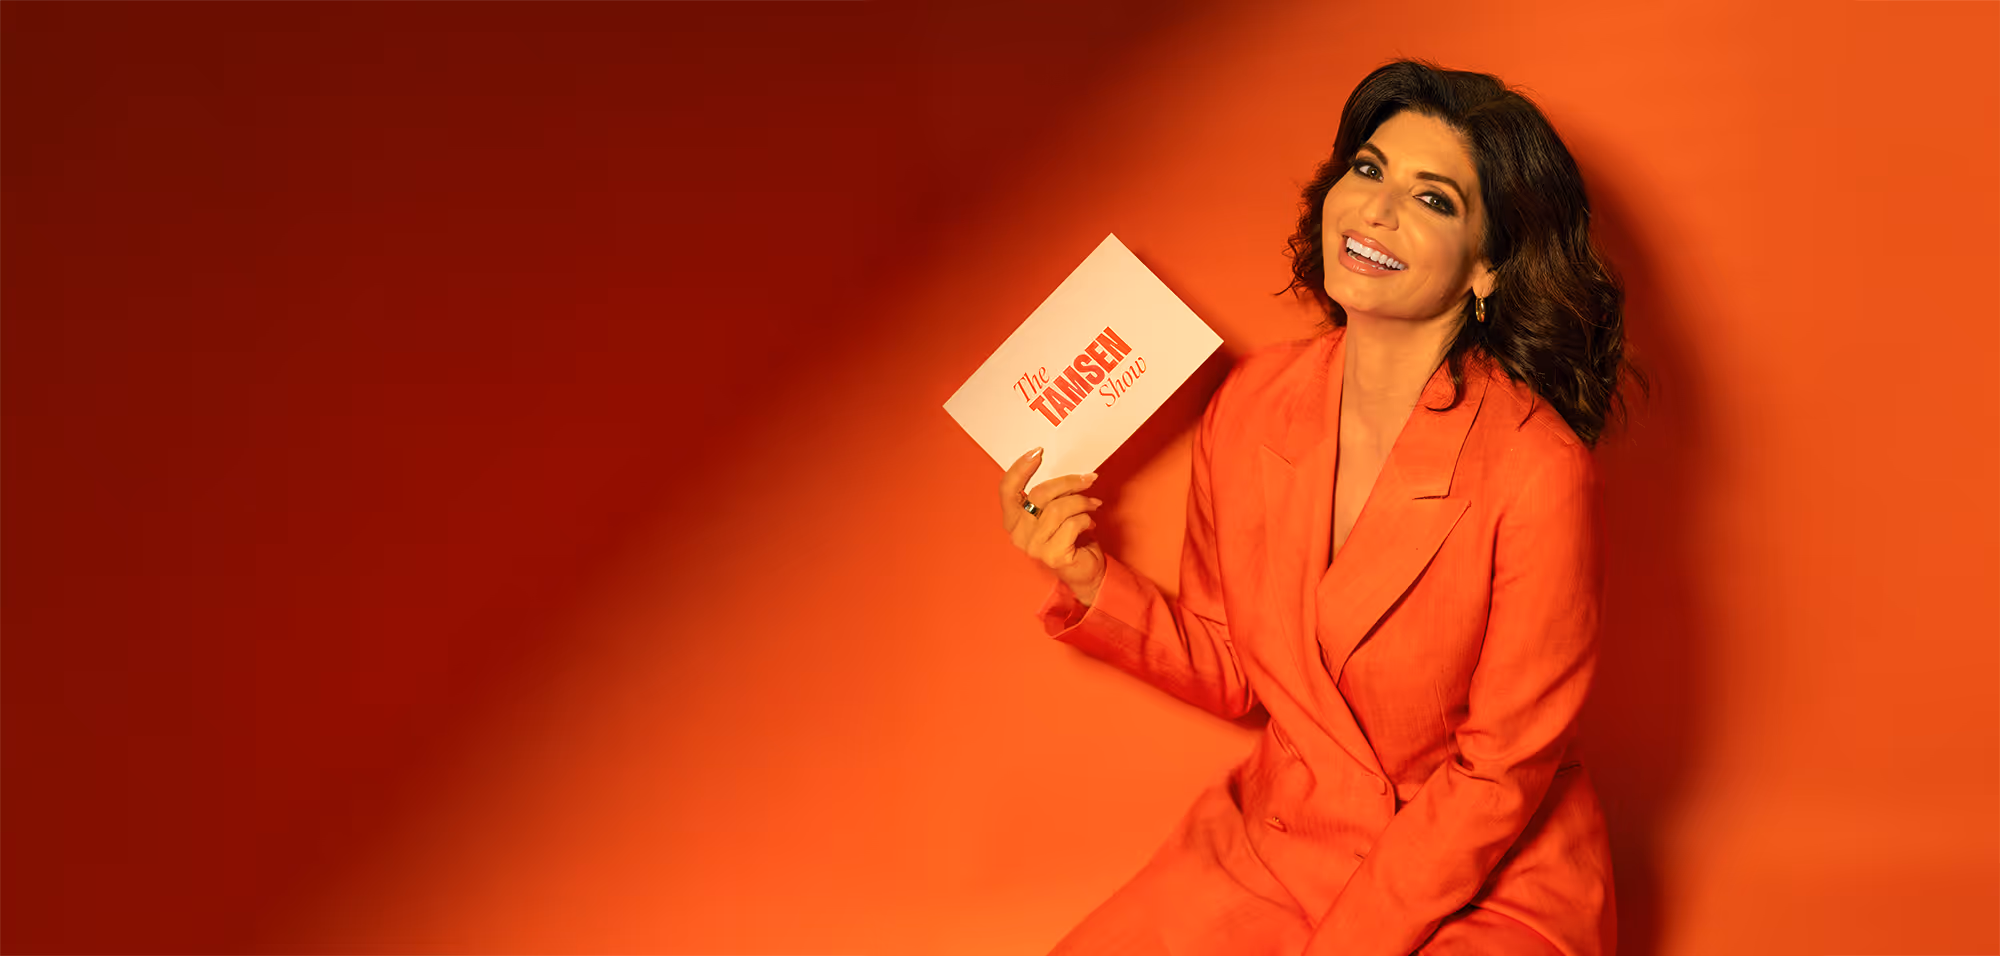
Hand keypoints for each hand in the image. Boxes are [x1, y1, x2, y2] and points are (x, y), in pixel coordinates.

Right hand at [998, 448, 1107, 605]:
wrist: (1085, 571)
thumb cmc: (1070, 538)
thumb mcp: (1056, 512)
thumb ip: (1053, 496)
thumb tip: (1071, 474)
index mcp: (1013, 520)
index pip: (1007, 489)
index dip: (1019, 468)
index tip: (1038, 452)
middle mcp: (1018, 534)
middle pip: (1040, 494)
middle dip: (1068, 482)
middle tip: (1089, 478)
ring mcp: (1033, 547)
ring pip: (1059, 509)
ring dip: (1082, 502)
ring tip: (1093, 504)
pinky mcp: (1052, 556)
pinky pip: (1072, 525)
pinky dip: (1086, 519)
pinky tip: (1090, 524)